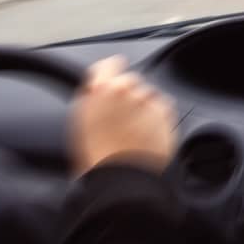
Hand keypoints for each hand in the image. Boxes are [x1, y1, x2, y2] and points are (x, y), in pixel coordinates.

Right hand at [71, 55, 176, 173]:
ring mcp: (146, 100)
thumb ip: (90, 100)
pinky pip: (163, 107)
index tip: (114, 77)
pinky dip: (158, 117)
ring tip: (135, 131)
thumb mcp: (80, 123)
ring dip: (143, 106)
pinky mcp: (164, 113)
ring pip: (147, 94)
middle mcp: (124, 90)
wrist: (120, 179)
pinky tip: (147, 134)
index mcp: (99, 90)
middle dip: (128, 95)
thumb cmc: (95, 157)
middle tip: (122, 118)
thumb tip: (96, 89)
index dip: (111, 72)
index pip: (109, 65)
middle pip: (130, 81)